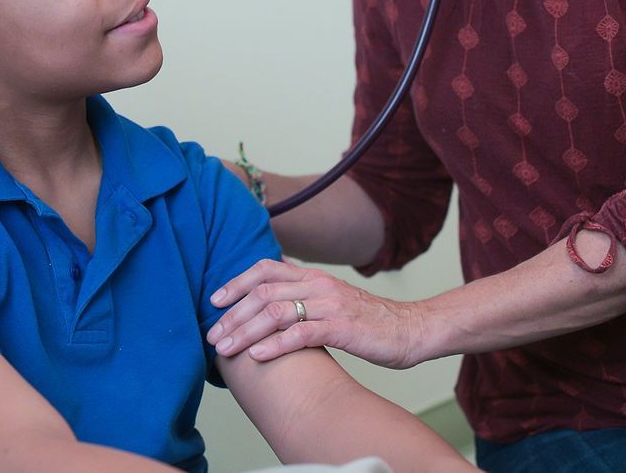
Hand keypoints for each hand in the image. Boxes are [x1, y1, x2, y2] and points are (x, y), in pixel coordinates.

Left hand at [207, 259, 422, 368]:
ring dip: (246, 330)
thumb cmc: (370, 322)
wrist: (411, 330)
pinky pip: (300, 333)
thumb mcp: (333, 302)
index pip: (266, 269)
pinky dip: (275, 344)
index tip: (215, 301)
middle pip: (264, 291)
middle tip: (214, 335)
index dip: (237, 282)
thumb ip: (304, 300)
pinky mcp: (342, 328)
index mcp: (314, 277)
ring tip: (226, 348)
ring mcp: (330, 305)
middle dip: (233, 314)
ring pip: (276, 311)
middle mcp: (318, 285)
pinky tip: (257, 356)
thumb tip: (270, 309)